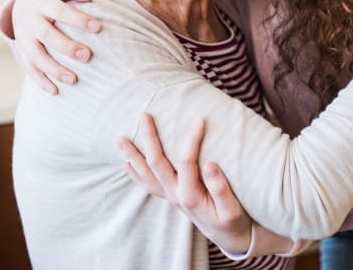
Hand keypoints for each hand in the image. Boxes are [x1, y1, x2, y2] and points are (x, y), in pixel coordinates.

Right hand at [10, 0, 98, 94]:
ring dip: (53, 69)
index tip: (97, 27)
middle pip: (47, 36)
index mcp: (42, 3)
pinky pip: (29, 68)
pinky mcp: (21, 52)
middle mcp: (30, 21)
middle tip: (87, 56)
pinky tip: (55, 91)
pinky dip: (41, 81)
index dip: (77, 19)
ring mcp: (23, 38)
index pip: (60, 11)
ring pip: (36, 56)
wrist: (21, 4)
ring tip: (74, 80)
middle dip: (66, 47)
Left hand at [118, 114, 252, 255]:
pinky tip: (127, 163)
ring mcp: (170, 196)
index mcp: (190, 195)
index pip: (186, 161)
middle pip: (156, 163)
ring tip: (120, 138)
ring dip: (132, 155)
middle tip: (143, 115)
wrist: (228, 237)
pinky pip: (147, 184)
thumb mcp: (233, 209)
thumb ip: (221, 188)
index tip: (200, 119)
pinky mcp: (170, 196)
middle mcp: (175, 195)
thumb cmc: (233, 221)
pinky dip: (135, 173)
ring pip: (145, 174)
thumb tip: (209, 164)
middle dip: (149, 138)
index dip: (191, 139)